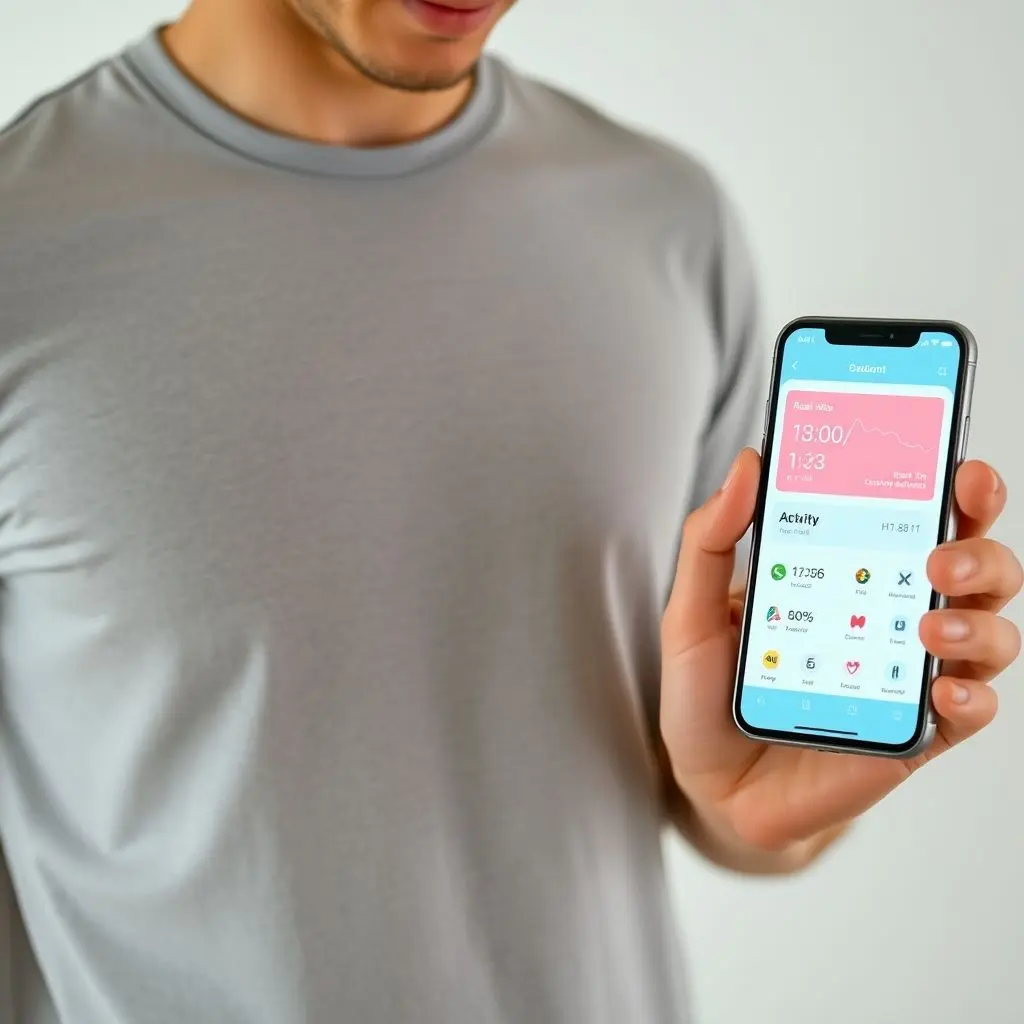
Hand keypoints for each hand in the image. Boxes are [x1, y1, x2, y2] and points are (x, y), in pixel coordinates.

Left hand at [660, 450, 1021, 860]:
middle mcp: (891, 614)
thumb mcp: (691, 613)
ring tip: (929, 627)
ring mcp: (909, 675)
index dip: (951, 485)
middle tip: (941, 554)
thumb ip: (710, 540)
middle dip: (978, 546)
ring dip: (978, 622)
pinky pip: (970, 709)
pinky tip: (943, 690)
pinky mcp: (915, 734)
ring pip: (989, 632)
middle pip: (974, 567)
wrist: (709, 786)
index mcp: (847, 572)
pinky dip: (971, 695)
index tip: (955, 462)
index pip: (916, 515)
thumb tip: (747, 464)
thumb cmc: (709, 693)